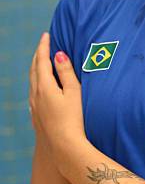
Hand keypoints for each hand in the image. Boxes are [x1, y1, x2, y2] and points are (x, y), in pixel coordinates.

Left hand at [29, 32, 85, 161]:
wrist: (65, 148)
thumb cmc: (74, 119)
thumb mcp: (74, 92)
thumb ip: (66, 72)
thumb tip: (58, 54)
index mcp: (44, 87)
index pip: (42, 61)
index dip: (44, 46)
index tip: (46, 35)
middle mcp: (35, 96)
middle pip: (34, 70)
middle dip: (38, 55)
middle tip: (43, 45)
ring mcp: (34, 107)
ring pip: (32, 82)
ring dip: (36, 69)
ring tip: (42, 62)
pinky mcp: (37, 117)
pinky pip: (33, 93)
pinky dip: (36, 82)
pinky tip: (40, 87)